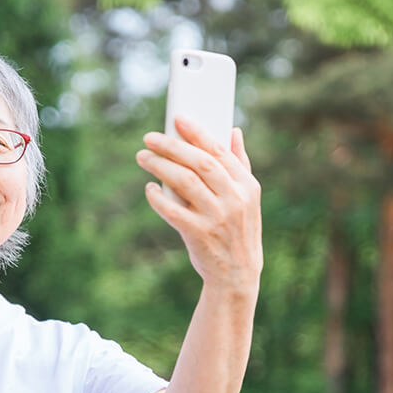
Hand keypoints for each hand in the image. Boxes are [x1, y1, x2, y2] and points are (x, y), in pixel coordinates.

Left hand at [136, 117, 262, 294]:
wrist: (236, 274)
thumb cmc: (238, 230)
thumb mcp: (248, 198)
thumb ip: (240, 164)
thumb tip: (233, 131)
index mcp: (247, 186)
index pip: (219, 151)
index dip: (197, 132)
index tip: (178, 118)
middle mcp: (234, 199)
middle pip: (199, 163)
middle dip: (172, 146)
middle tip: (150, 138)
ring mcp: (217, 217)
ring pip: (184, 182)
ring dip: (160, 166)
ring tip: (143, 157)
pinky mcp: (198, 235)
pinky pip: (172, 210)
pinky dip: (157, 198)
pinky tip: (149, 188)